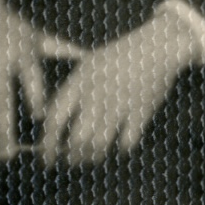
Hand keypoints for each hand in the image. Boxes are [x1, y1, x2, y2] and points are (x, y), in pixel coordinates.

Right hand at [0, 0, 57, 162]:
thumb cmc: (8, 28)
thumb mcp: (33, 34)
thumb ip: (59, 48)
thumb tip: (90, 58)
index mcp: (21, 51)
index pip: (30, 76)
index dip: (35, 96)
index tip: (40, 116)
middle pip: (1, 101)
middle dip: (4, 130)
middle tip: (10, 155)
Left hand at [39, 12, 194, 167]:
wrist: (158, 45)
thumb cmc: (119, 56)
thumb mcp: (87, 65)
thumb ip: (68, 91)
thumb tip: (46, 120)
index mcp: (78, 83)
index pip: (54, 122)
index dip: (47, 145)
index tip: (48, 158)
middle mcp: (95, 96)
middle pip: (76, 140)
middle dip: (72, 156)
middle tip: (72, 160)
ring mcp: (118, 105)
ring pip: (98, 145)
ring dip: (93, 156)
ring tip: (92, 156)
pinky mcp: (141, 111)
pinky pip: (127, 142)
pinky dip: (122, 147)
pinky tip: (121, 143)